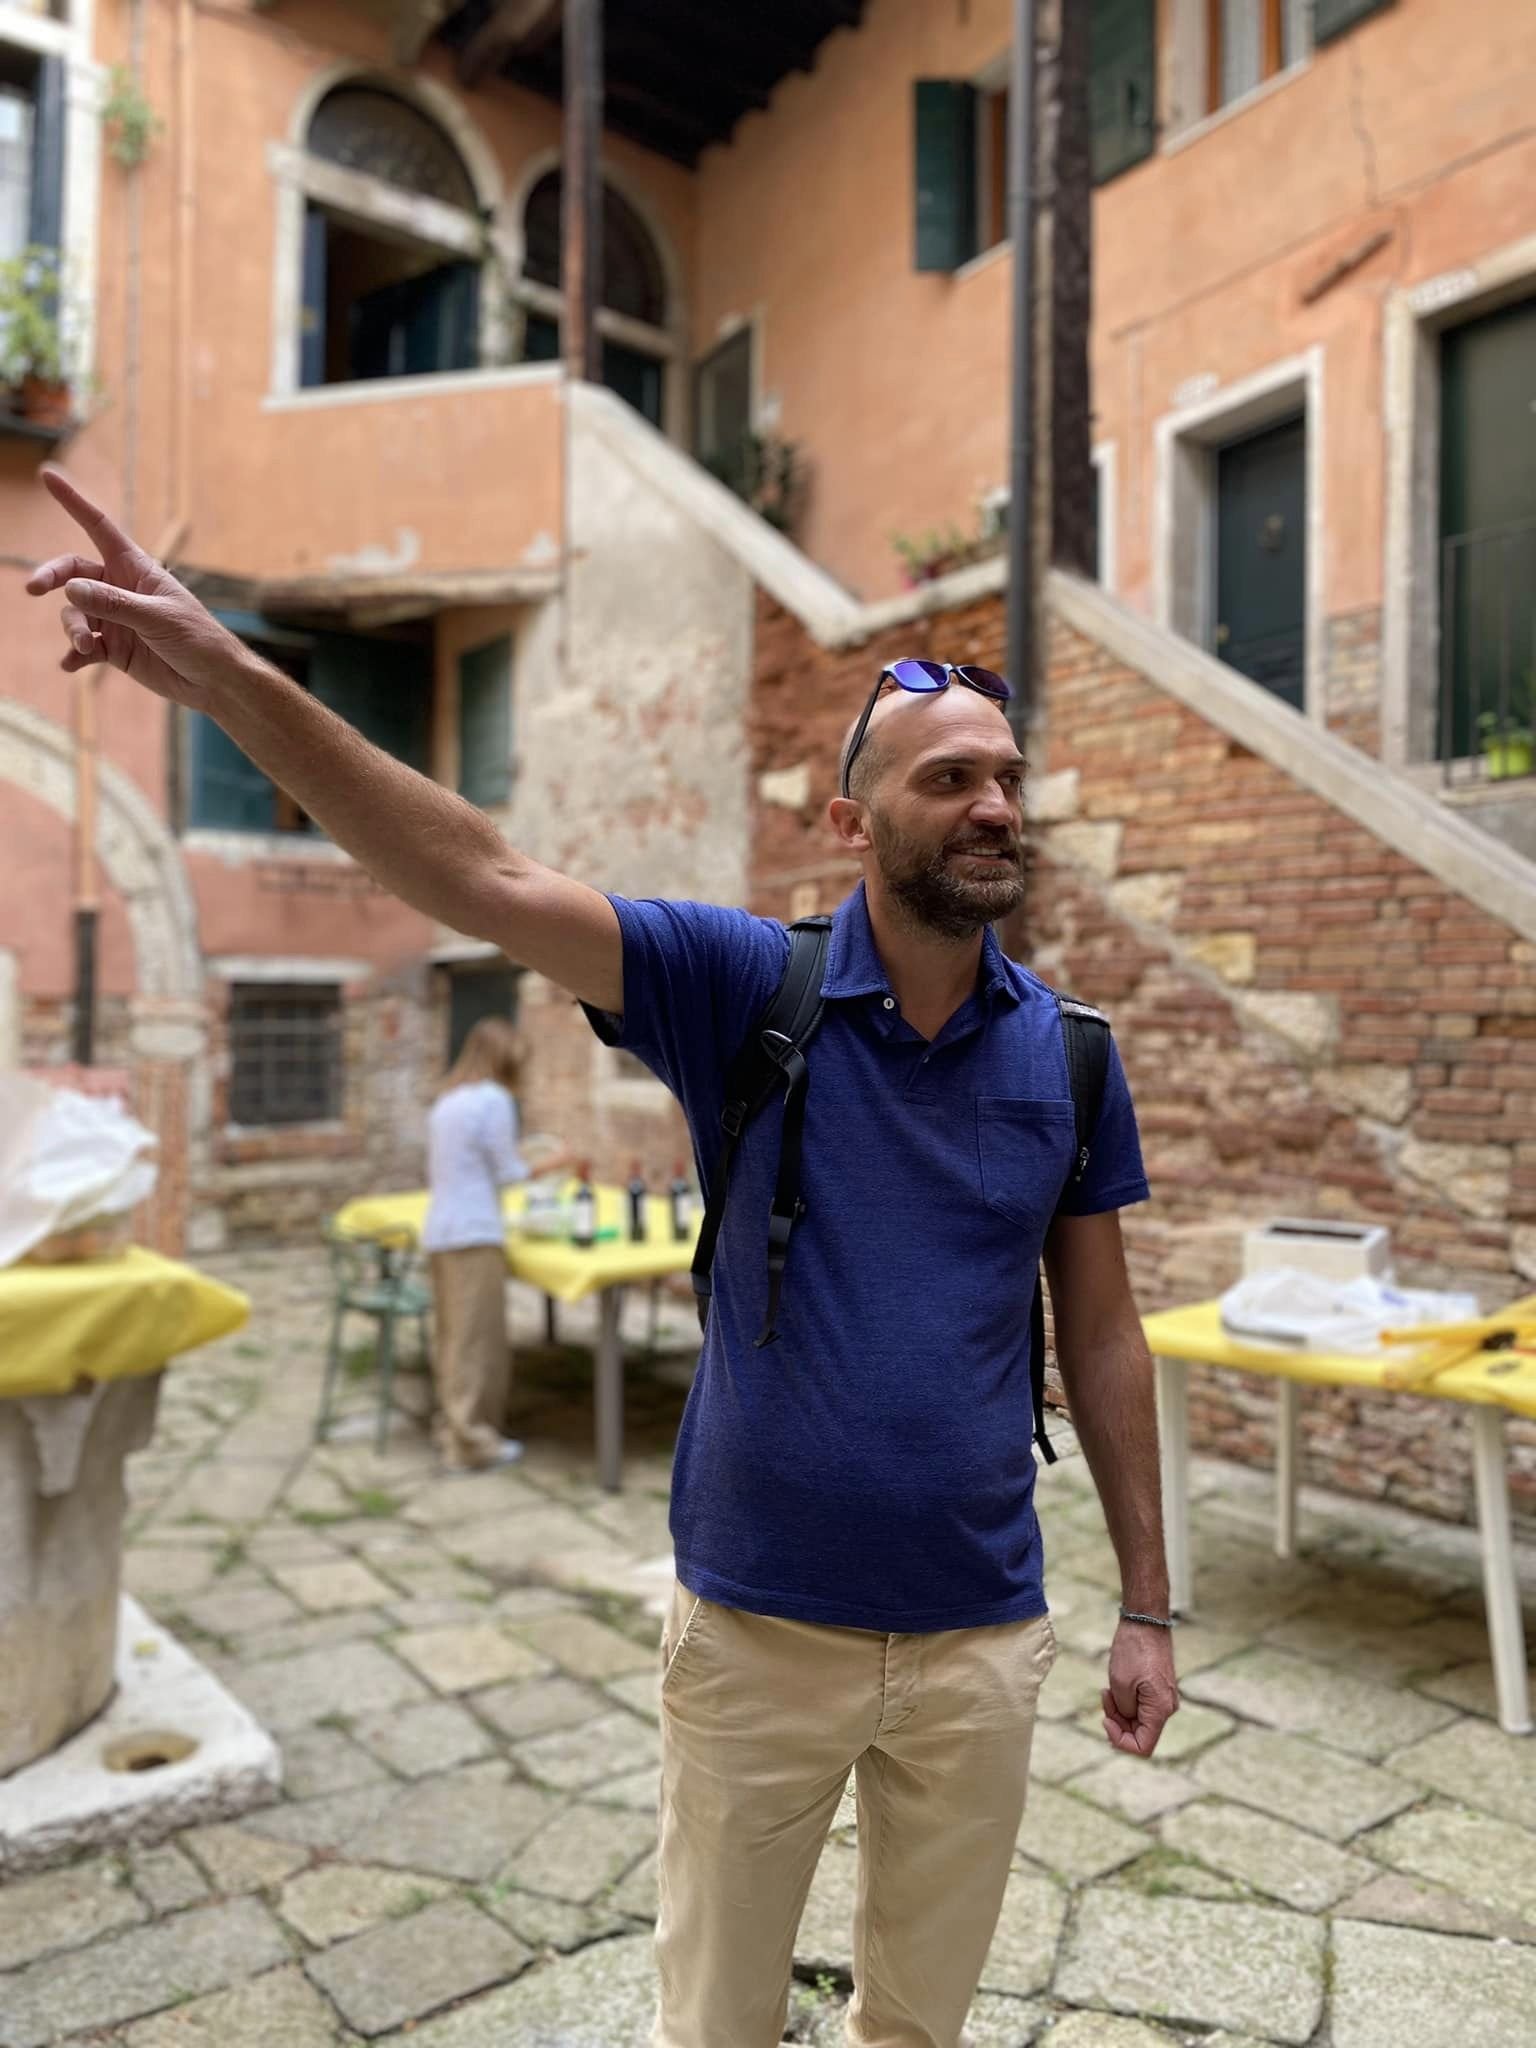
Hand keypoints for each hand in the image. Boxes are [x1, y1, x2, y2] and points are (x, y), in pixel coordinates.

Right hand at [26, 467, 242, 706]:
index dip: (74, 502)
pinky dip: (75, 655)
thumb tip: (70, 589)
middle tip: (32, 588)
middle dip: (52, 577)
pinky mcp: (115, 648)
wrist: (215, 681)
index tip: (48, 475)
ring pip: (75, 613)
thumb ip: (114, 603)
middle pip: (73, 573)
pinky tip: (71, 665)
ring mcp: (116, 619)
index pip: (99, 527)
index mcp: (136, 568)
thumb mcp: (157, 618)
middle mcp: (121, 589)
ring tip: (85, 646)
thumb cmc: (198, 639)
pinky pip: (83, 646)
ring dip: (74, 628)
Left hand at [1101, 1619, 1179, 1755]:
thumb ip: (1124, 1712)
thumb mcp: (1120, 1684)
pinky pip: (1141, 1707)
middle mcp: (1167, 1708)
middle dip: (1118, 1722)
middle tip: (1105, 1697)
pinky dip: (1126, 1702)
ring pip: (1139, 1720)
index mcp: (1160, 1710)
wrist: (1145, 1620)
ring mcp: (1164, 1698)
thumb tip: (1128, 1721)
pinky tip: (1115, 1687)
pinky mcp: (1159, 1689)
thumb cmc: (1133, 1649)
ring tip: (1107, 1689)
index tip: (1105, 1720)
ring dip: (1120, 1711)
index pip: (1143, 1747)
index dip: (1121, 1741)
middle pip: (1140, 1734)